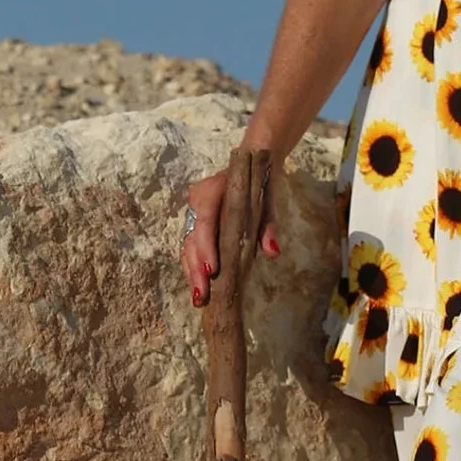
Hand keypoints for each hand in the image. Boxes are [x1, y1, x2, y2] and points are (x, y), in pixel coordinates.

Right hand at [179, 162, 281, 307]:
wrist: (253, 161)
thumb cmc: (261, 181)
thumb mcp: (270, 200)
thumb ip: (269, 226)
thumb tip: (272, 252)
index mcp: (212, 190)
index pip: (205, 221)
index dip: (206, 247)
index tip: (212, 271)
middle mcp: (197, 201)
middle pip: (192, 238)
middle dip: (196, 268)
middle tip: (202, 296)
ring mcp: (194, 213)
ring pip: (188, 246)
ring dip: (192, 273)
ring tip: (200, 299)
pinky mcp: (196, 224)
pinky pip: (191, 248)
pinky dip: (195, 268)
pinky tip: (200, 289)